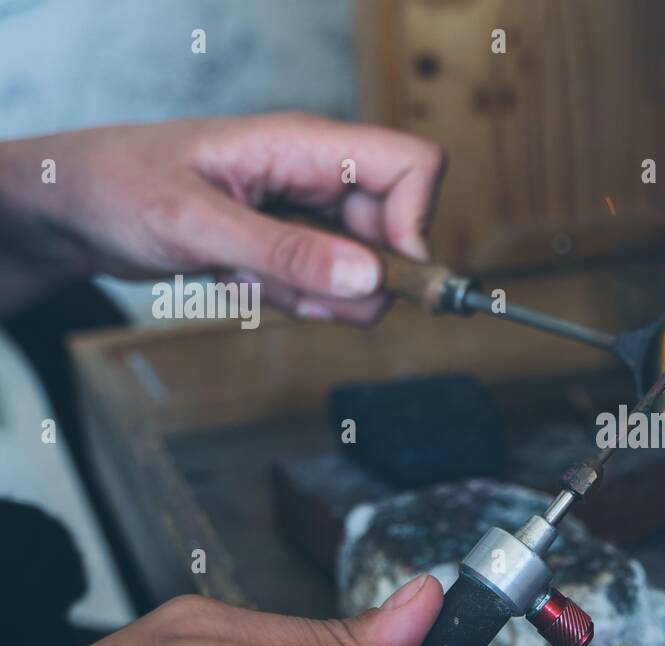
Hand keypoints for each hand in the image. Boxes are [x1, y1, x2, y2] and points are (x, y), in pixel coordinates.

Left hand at [0, 112, 445, 321]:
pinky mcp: (292, 246)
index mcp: (306, 146)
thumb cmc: (116, 188)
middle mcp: (318, 176)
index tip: (379, 272)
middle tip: (296, 294)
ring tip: (249, 282)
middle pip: (397, 231)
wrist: (70, 208)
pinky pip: (326, 288)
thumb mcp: (196, 224)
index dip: (416, 222)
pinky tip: (240, 284)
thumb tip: (370, 279)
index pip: (413, 167)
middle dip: (359, 280)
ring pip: (363, 271)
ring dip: (317, 296)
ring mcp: (307, 214)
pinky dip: (293, 302)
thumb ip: (287, 254)